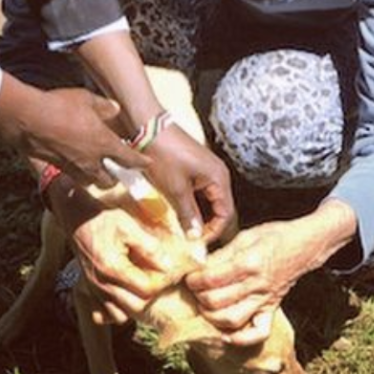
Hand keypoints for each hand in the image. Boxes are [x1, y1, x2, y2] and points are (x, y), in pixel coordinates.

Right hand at [0, 71, 148, 186]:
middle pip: (109, 180)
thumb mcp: (86, 99)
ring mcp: (73, 167)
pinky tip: (75, 160)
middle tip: (117, 167)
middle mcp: (90, 160)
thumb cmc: (59, 106)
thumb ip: (103, 107)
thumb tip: (115, 109)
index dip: (140, 162)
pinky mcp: (57, 168)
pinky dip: (78, 172)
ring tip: (95, 165)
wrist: (28, 119)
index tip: (148, 164)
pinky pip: (73, 176)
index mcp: (103, 143)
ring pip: (90, 181)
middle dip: (115, 177)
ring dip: (96, 177)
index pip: (128, 158)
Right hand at [50, 181, 183, 324]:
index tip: (164, 268)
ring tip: (138, 285)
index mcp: (112, 268)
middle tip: (153, 276)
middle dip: (149, 294)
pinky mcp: (90, 291)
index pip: (146, 289)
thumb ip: (149, 247)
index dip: (160, 281)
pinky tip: (122, 293)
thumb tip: (168, 265)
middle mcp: (101, 285)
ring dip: (133, 304)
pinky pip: (104, 315)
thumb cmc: (104, 220)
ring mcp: (94, 290)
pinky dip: (115, 310)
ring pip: (120, 316)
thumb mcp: (129, 227)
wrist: (78, 220)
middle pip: (136, 306)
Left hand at [144, 124, 233, 242]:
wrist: (148, 127)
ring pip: (208, 202)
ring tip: (182, 230)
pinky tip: (178, 213)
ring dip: (197, 216)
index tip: (196, 245)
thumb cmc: (164, 155)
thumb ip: (188, 215)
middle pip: (219, 209)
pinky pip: (199, 192)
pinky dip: (191, 205)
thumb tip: (195, 238)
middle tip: (189, 241)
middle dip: (206, 226)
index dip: (213, 232)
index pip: (225, 214)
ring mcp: (206, 170)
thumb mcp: (175, 190)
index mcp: (219, 178)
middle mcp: (217, 174)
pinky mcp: (195, 168)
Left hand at [185, 202, 358, 344]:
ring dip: (212, 317)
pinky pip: (258, 332)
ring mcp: (264, 299)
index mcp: (248, 262)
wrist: (304, 245)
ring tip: (205, 306)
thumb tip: (199, 264)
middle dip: (199, 297)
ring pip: (232, 319)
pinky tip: (226, 333)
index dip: (194, 279)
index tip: (189, 276)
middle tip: (194, 290)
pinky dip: (241, 338)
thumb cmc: (274, 236)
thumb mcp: (246, 236)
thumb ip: (223, 252)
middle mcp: (256, 284)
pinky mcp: (271, 308)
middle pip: (217, 301)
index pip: (212, 278)